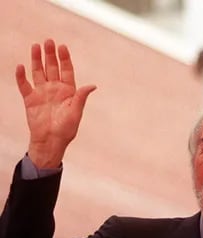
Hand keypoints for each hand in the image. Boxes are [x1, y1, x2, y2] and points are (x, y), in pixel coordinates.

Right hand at [16, 39, 95, 167]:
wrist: (51, 141)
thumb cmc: (66, 129)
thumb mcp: (76, 112)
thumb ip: (81, 97)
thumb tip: (92, 85)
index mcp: (68, 91)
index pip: (66, 70)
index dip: (64, 58)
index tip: (62, 46)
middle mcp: (55, 89)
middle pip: (52, 68)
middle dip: (50, 54)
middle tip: (48, 41)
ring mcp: (42, 93)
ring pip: (38, 72)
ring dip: (36, 60)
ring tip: (35, 46)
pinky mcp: (30, 99)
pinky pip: (24, 85)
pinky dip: (21, 76)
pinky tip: (20, 66)